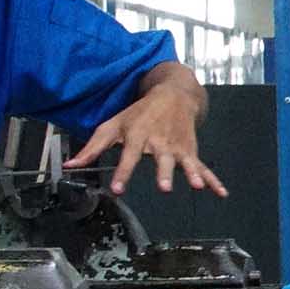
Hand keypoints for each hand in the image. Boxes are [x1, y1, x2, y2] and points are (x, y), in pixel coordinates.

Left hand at [67, 74, 224, 196]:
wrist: (172, 95)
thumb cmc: (137, 114)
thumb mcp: (111, 126)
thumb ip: (91, 148)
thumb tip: (69, 166)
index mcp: (137, 135)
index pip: (129, 157)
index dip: (123, 173)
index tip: (118, 189)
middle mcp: (159, 141)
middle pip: (161, 159)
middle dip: (163, 173)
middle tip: (164, 187)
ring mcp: (177, 147)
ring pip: (185, 162)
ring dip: (191, 174)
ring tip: (196, 186)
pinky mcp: (190, 150)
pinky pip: (203, 167)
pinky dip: (213, 180)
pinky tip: (220, 193)